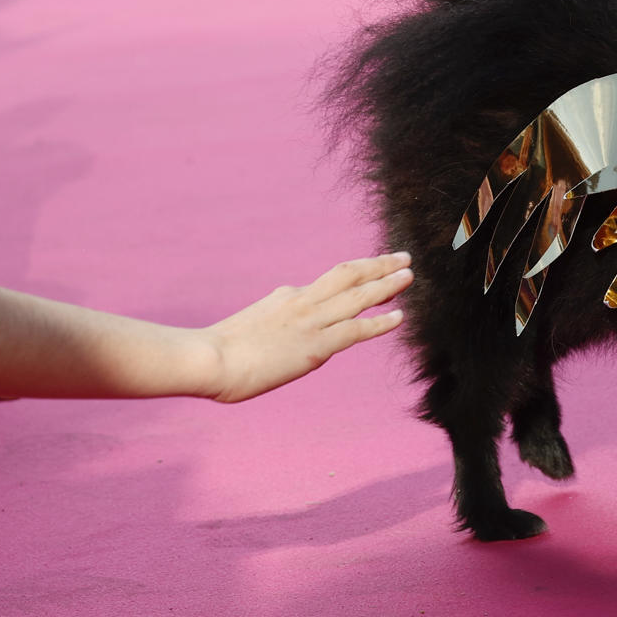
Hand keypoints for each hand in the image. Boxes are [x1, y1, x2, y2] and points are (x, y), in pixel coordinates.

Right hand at [198, 253, 411, 402]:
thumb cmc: (216, 352)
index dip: (355, 277)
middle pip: (350, 275)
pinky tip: (399, 317)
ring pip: (360, 296)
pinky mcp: (316, 346)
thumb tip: (273, 337)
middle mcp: (303, 301)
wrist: (207, 359)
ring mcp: (311, 322)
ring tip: (409, 275)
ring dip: (387, 284)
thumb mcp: (248, 328)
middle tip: (402, 257)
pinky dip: (381, 323)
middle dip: (379, 265)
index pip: (328, 284)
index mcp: (287, 296)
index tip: (373, 272)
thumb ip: (269, 326)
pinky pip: (357, 330)